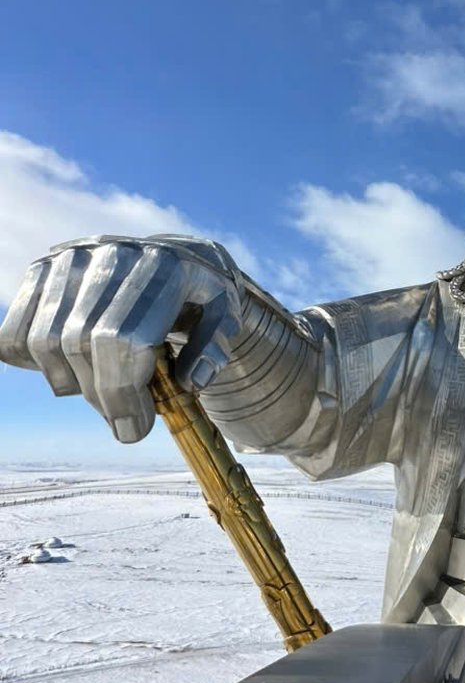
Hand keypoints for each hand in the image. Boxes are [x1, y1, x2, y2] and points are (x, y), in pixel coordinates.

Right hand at [0, 235, 244, 442]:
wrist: (176, 253)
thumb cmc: (201, 293)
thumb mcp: (225, 314)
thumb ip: (215, 346)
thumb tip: (191, 381)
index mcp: (163, 266)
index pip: (121, 341)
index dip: (122, 395)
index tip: (134, 430)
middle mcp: (113, 255)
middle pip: (82, 344)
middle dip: (101, 397)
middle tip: (123, 421)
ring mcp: (74, 258)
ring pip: (46, 340)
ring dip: (68, 383)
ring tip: (100, 393)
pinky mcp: (46, 267)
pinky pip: (16, 328)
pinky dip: (31, 361)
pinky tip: (67, 372)